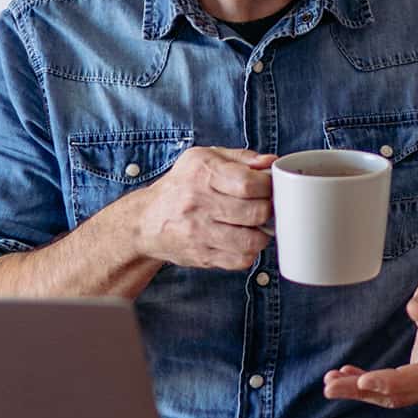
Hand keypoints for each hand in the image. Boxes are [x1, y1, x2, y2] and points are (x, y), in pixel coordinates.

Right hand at [123, 146, 273, 271]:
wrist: (146, 220)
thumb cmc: (182, 185)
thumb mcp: (205, 158)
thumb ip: (242, 158)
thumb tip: (271, 163)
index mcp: (202, 173)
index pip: (249, 184)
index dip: (268, 187)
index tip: (268, 188)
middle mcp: (198, 203)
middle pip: (255, 212)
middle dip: (268, 209)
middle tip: (265, 207)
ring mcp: (199, 233)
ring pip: (251, 240)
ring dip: (262, 234)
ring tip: (256, 225)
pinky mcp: (201, 256)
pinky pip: (240, 260)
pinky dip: (249, 252)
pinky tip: (242, 240)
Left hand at [323, 273, 417, 409]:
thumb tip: (415, 309)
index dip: (392, 382)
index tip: (365, 381)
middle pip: (402, 392)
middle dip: (364, 391)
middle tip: (332, 386)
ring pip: (395, 396)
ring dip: (361, 393)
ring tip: (333, 384)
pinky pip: (395, 392)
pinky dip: (370, 389)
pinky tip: (350, 378)